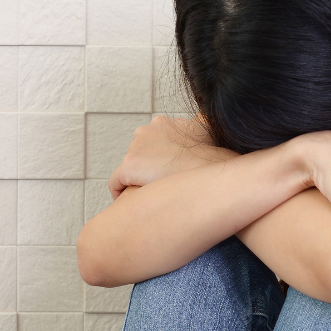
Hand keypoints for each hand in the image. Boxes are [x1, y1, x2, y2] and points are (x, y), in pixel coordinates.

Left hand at [108, 116, 232, 198]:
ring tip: (148, 199)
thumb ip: (198, 135)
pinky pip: (116, 183)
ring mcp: (135, 148)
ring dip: (136, 182)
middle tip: (158, 189)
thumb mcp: (207, 137)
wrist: (209, 171)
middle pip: (138, 155)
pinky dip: (120, 194)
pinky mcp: (128, 167)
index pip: (151, 143)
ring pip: (129, 170)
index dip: (156, 161)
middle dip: (147, 170)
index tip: (163, 175)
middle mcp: (146, 131)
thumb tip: (201, 139)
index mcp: (163, 123)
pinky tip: (131, 206)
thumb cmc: (213, 160)